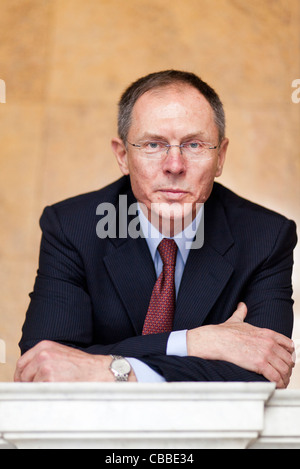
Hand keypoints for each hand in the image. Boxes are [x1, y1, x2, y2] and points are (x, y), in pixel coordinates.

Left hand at [14, 341, 136, 382]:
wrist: (99, 371)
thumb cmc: (81, 365)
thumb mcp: (60, 353)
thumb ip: (42, 358)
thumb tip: (27, 372)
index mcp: (44, 346)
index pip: (21, 362)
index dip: (21, 375)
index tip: (25, 382)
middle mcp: (43, 354)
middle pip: (23, 374)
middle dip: (28, 384)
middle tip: (39, 388)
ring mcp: (46, 367)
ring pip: (31, 384)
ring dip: (39, 389)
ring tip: (55, 387)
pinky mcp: (50, 380)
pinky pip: (40, 391)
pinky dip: (46, 393)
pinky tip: (58, 390)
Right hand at [187, 302, 294, 388]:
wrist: (215, 340)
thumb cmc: (224, 332)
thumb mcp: (236, 320)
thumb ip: (241, 313)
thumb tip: (242, 306)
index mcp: (266, 333)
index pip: (288, 344)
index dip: (289, 354)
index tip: (286, 360)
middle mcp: (269, 342)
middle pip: (288, 359)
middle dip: (287, 369)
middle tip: (283, 375)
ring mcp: (265, 353)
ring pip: (284, 369)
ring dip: (284, 378)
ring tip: (280, 383)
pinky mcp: (259, 364)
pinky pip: (276, 377)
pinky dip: (278, 383)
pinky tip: (275, 386)